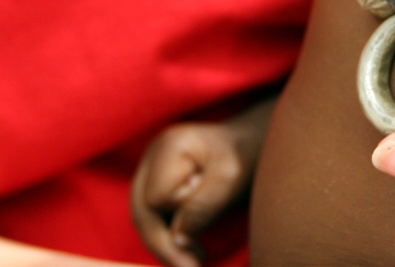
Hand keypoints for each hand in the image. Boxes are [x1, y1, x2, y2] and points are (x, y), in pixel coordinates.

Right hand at [131, 98, 274, 266]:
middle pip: (141, 209)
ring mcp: (151, 167)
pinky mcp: (157, 181)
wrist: (252, 140)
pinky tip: (187, 246)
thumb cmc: (245, 154)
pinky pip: (152, 215)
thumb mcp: (231, 178)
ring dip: (164, 242)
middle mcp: (152, 155)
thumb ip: (202, 207)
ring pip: (143, 215)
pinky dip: (167, 233)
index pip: (157, 197)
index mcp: (169, 146)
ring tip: (191, 261)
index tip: (211, 203)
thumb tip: (177, 239)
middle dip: (163, 243)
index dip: (180, 210)